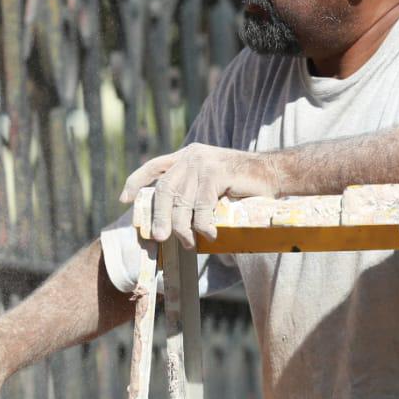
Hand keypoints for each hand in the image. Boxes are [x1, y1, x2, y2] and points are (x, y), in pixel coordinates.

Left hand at [120, 143, 275, 245]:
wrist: (274, 172)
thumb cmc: (244, 184)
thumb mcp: (211, 183)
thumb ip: (192, 191)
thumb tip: (171, 220)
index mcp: (188, 155)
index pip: (154, 166)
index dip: (136, 181)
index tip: (124, 199)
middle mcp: (192, 156)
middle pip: (165, 189)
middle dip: (159, 216)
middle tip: (159, 238)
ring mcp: (204, 162)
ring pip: (182, 201)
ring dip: (182, 227)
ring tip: (189, 243)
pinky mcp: (217, 172)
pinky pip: (202, 205)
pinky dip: (203, 224)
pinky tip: (209, 235)